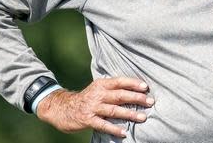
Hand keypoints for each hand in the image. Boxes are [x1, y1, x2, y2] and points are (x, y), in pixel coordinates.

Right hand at [36, 77, 153, 137]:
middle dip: (136, 98)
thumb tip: (134, 88)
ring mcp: (92, 107)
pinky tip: (124, 132)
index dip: (133, 83)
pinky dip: (114, 128)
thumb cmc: (87, 98)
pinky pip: (103, 125)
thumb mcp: (98, 88)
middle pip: (120, 95)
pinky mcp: (87, 119)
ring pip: (114, 110)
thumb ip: (113, 88)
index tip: (145, 87)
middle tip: (150, 101)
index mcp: (101, 84)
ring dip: (129, 114)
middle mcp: (98, 94)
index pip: (119, 81)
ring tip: (142, 117)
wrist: (63, 107)